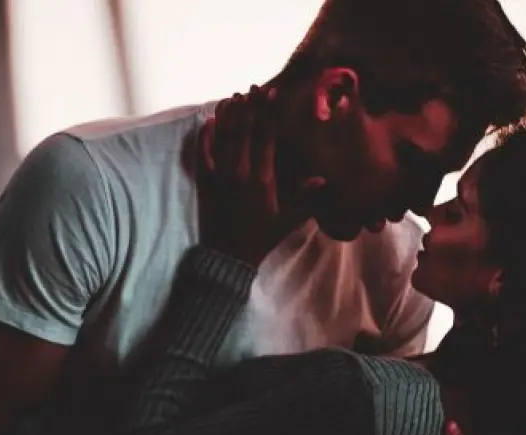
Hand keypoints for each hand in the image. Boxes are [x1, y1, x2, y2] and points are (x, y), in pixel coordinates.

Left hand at [199, 85, 295, 264]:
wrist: (228, 256)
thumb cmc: (260, 238)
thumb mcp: (287, 220)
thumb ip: (304, 198)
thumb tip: (322, 178)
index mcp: (261, 179)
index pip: (265, 138)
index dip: (269, 114)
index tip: (272, 94)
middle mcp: (239, 172)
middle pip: (244, 132)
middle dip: (250, 107)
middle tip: (254, 88)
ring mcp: (220, 176)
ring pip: (224, 138)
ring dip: (229, 116)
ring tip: (234, 97)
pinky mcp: (206, 182)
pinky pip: (204, 154)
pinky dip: (206, 136)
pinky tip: (209, 121)